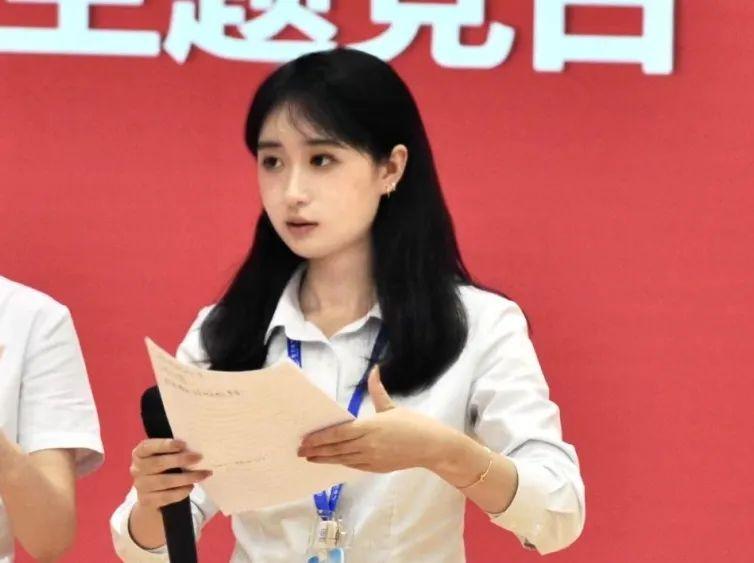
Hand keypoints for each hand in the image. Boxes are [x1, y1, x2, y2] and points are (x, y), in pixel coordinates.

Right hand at [130, 438, 211, 508]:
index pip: (147, 447)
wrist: (152, 495)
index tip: (183, 444)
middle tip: (198, 457)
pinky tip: (191, 487)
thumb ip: (174, 451)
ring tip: (202, 474)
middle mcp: (136, 469)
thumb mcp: (164, 456)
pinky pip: (166, 497)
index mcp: (139, 453)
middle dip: (180, 460)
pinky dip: (181, 492)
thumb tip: (194, 448)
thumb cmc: (163, 468)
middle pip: (157, 463)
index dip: (165, 445)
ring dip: (186, 477)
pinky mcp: (147, 501)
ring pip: (164, 481)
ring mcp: (140, 486)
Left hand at [297, 366, 459, 472]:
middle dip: (317, 450)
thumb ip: (378, 390)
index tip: (306, 440)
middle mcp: (368, 444)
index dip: (320, 438)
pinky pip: (354, 466)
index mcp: (370, 427)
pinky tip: (333, 461)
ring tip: (310, 458)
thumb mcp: (393, 407)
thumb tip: (374, 371)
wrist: (431, 447)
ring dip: (325, 459)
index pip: (339, 433)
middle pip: (337, 448)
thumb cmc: (414, 424)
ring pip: (343, 459)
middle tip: (299, 450)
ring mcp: (372, 458)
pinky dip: (341, 463)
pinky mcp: (377, 468)